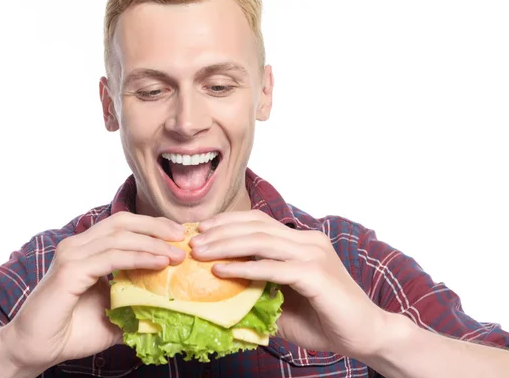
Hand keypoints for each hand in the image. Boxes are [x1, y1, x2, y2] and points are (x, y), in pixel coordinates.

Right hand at [0, 212, 186, 374]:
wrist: (36, 350)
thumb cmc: (72, 332)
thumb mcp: (114, 313)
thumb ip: (136, 301)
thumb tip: (169, 303)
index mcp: (86, 249)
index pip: (122, 225)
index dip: (151, 226)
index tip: (178, 235)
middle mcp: (77, 245)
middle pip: (122, 222)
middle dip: (156, 226)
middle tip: (182, 236)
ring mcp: (71, 255)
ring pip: (119, 237)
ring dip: (152, 242)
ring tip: (176, 253)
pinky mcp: (70, 271)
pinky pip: (112, 258)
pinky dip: (139, 257)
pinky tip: (158, 262)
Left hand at [189, 210, 387, 359]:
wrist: (365, 335)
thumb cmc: (324, 319)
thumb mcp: (283, 303)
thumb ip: (258, 293)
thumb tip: (222, 295)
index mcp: (300, 241)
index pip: (258, 221)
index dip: (228, 221)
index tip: (200, 230)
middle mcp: (307, 240)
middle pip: (256, 226)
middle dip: (220, 231)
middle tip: (192, 241)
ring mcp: (313, 255)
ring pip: (261, 241)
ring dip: (226, 245)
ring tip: (200, 253)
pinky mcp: (315, 274)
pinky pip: (273, 267)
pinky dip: (245, 267)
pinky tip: (222, 271)